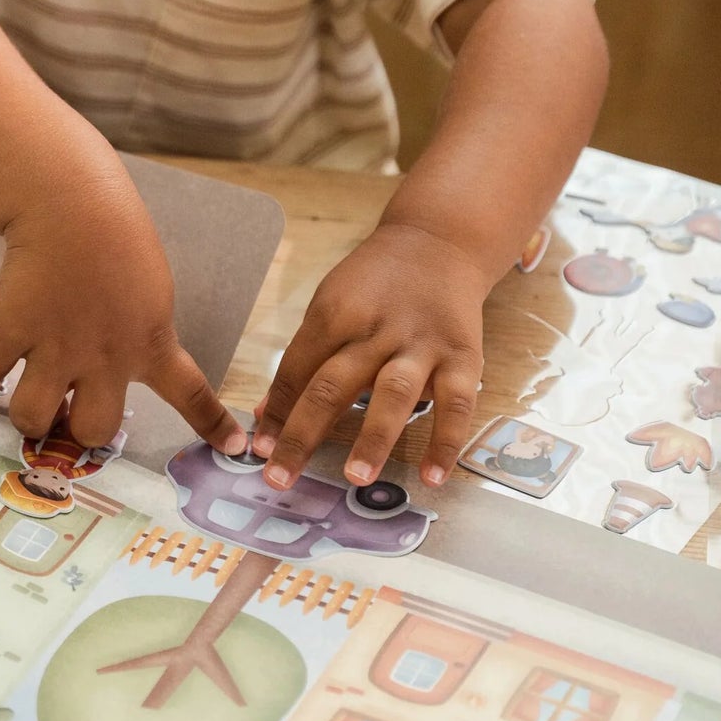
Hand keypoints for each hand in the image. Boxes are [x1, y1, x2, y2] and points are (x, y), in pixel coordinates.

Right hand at [0, 172, 246, 455]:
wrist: (71, 202)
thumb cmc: (116, 234)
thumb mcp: (149, 288)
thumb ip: (140, 332)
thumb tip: (118, 366)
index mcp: (151, 342)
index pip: (191, 393)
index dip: (210, 425)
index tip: (233, 448)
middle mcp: (106, 358)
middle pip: (94, 431)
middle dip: (79, 431)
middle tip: (68, 411)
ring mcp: (56, 349)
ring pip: (35, 419)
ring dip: (31, 415)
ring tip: (28, 396)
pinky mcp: (12, 331)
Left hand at [250, 221, 488, 489]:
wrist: (438, 243)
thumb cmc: (375, 283)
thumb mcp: (332, 304)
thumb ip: (304, 357)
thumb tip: (266, 412)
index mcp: (335, 313)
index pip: (297, 369)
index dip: (276, 411)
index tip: (257, 449)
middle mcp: (375, 329)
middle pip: (333, 385)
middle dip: (303, 433)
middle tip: (280, 476)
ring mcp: (421, 344)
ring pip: (393, 394)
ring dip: (372, 437)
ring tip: (354, 477)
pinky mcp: (462, 357)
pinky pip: (455, 404)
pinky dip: (446, 441)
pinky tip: (433, 478)